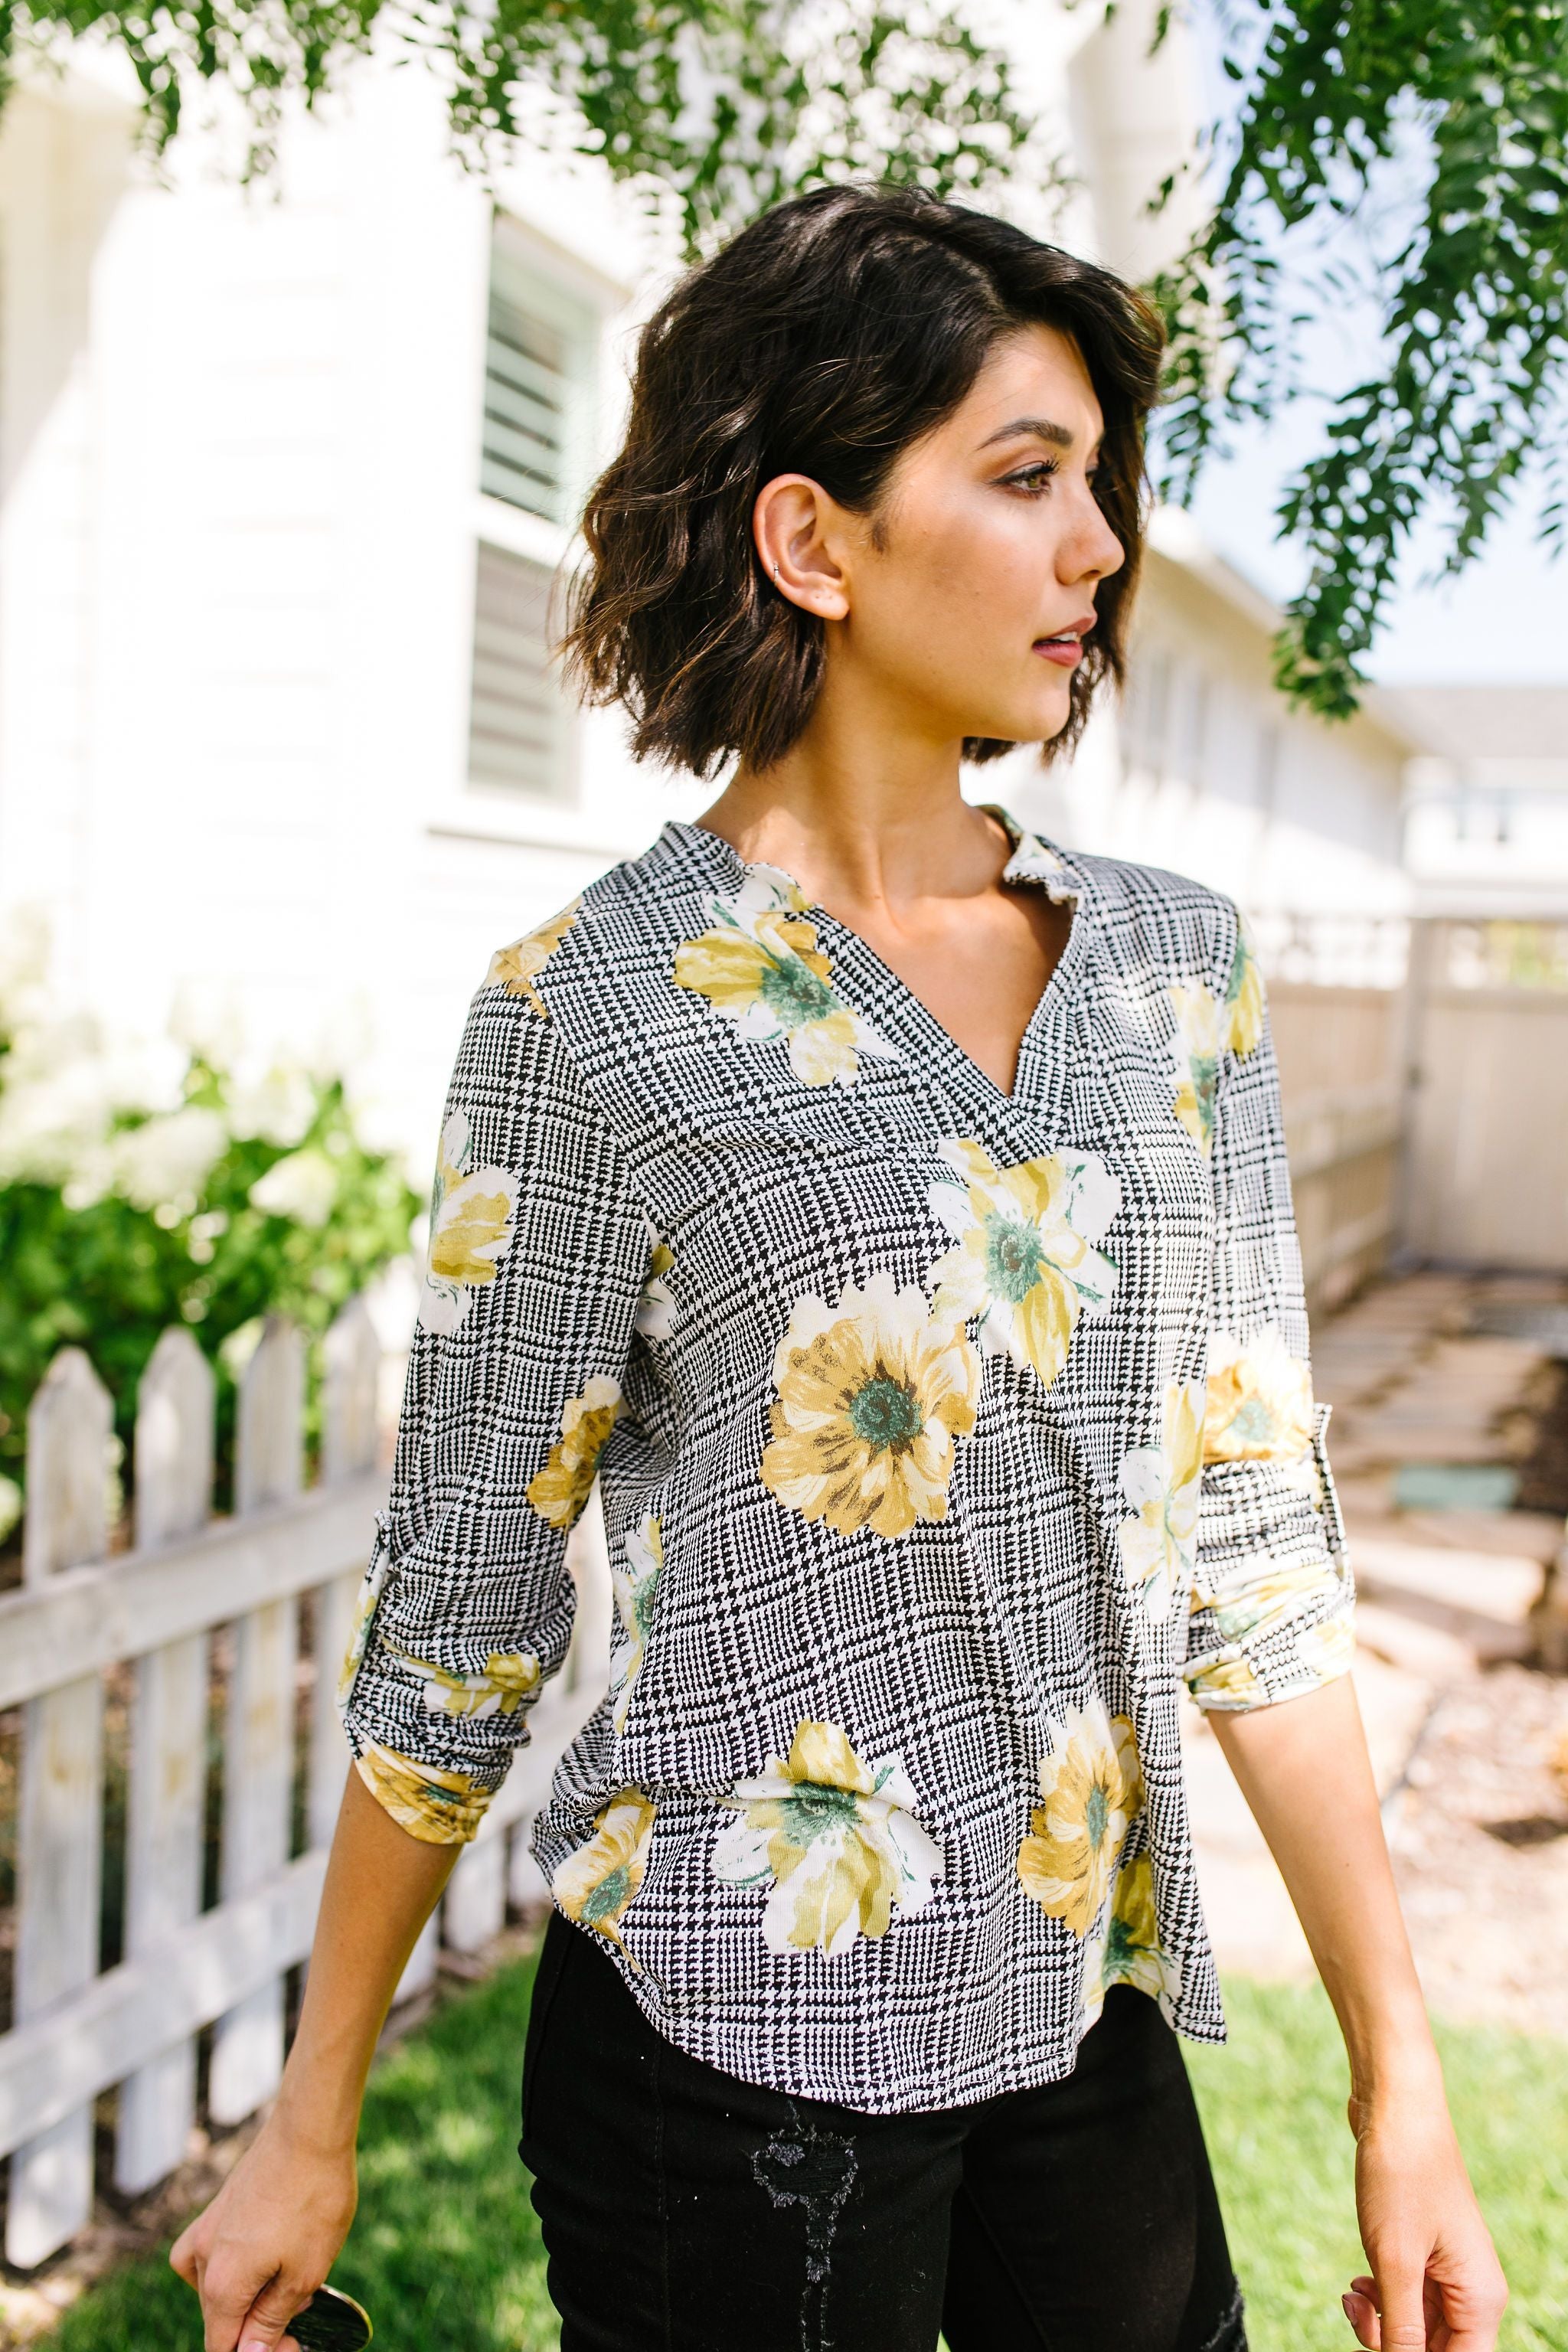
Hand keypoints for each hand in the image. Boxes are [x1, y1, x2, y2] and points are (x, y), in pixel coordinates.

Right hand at [169, 2106, 357, 2351]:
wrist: (310, 2127)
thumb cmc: (314, 2199)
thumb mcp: (305, 2273)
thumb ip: (272, 2319)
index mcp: (222, 2286)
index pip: (223, 2347)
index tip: (296, 2342)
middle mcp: (202, 2260)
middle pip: (219, 2321)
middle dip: (258, 2330)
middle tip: (304, 2315)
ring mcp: (207, 2229)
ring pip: (214, 2289)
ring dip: (246, 2299)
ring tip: (287, 2286)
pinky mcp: (218, 2207)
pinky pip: (208, 2254)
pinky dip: (228, 2268)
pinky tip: (253, 2260)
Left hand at [1342, 2089, 1506, 2350]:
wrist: (1394, 2105)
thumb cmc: (1400, 2176)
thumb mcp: (1394, 2260)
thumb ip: (1401, 2328)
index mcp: (1480, 2299)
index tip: (1379, 2345)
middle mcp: (1472, 2289)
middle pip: (1435, 2350)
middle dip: (1391, 2345)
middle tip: (1355, 2315)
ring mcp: (1449, 2269)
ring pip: (1416, 2327)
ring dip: (1379, 2323)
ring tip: (1351, 2295)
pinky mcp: (1424, 2250)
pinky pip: (1405, 2297)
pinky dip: (1379, 2299)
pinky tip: (1356, 2285)